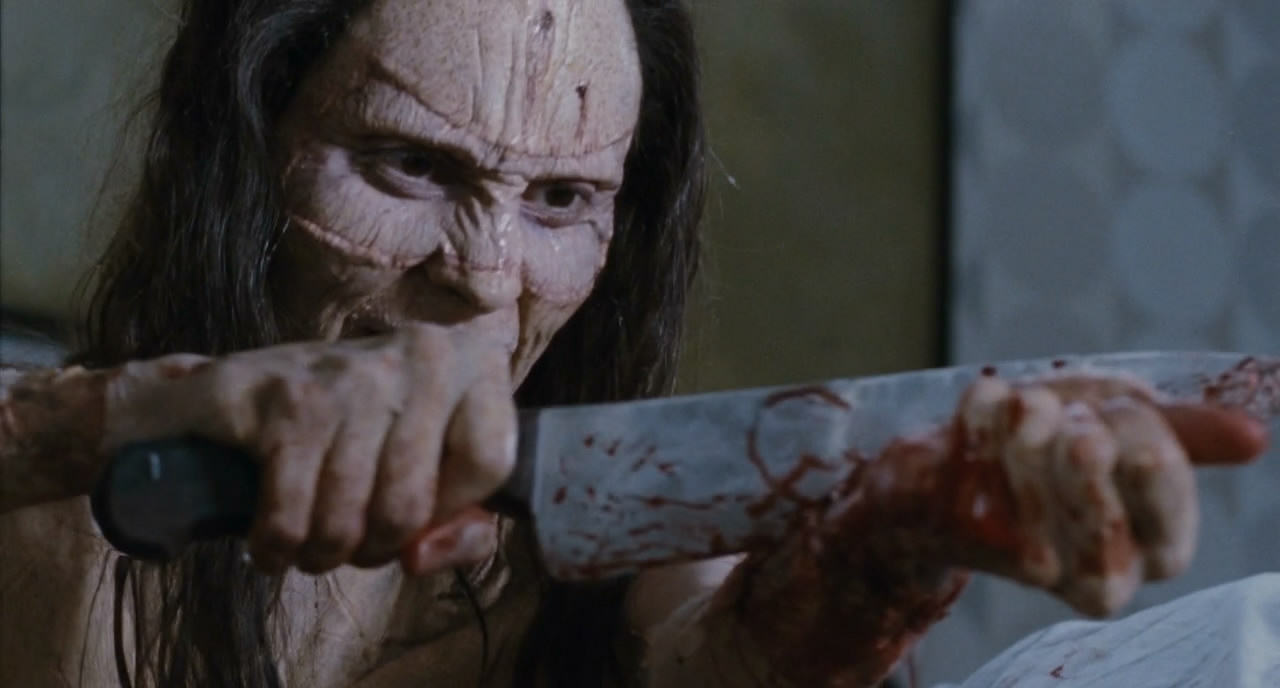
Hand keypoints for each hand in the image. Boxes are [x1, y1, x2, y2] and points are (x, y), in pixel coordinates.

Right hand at [102, 323, 515, 574]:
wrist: (235, 394)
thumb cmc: (353, 435)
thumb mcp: (425, 467)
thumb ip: (461, 524)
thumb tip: (420, 557)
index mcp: (469, 361)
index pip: (491, 461)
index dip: (449, 510)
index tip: (416, 514)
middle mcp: (419, 355)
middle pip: (412, 503)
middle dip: (373, 548)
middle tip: (350, 542)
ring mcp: (351, 374)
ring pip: (350, 517)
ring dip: (322, 553)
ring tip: (311, 543)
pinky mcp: (284, 398)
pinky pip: (292, 515)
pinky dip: (276, 548)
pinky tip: (271, 542)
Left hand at [932, 372, 1267, 615]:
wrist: (948, 474)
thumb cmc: (1051, 444)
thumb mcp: (1123, 424)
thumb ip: (1180, 430)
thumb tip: (1255, 437)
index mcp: (1155, 544)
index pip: (1167, 500)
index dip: (1144, 443)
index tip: (1120, 411)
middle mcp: (1102, 572)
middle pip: (1106, 503)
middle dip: (1088, 447)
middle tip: (1075, 422)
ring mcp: (1030, 562)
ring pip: (1036, 487)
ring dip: (1032, 428)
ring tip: (1027, 402)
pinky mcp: (967, 537)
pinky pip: (976, 470)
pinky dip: (981, 419)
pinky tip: (985, 399)